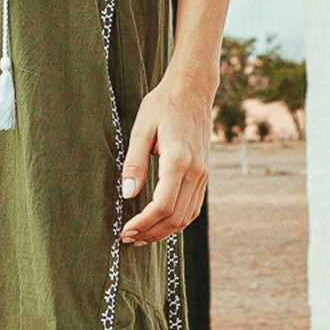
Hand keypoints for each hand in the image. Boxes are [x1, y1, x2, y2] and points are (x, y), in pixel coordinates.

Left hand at [119, 72, 211, 244]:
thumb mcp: (140, 130)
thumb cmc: (163, 106)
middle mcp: (196, 171)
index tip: (125, 231)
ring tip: (141, 236)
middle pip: (176, 217)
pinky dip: (176, 221)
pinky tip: (159, 224)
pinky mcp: (204, 174)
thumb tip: (127, 195)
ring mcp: (203, 174)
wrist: (193, 90)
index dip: (143, 223)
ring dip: (164, 231)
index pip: (163, 205)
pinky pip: (193, 207)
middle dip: (151, 232)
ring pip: (187, 217)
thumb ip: (134, 163)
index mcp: (179, 160)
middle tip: (127, 238)